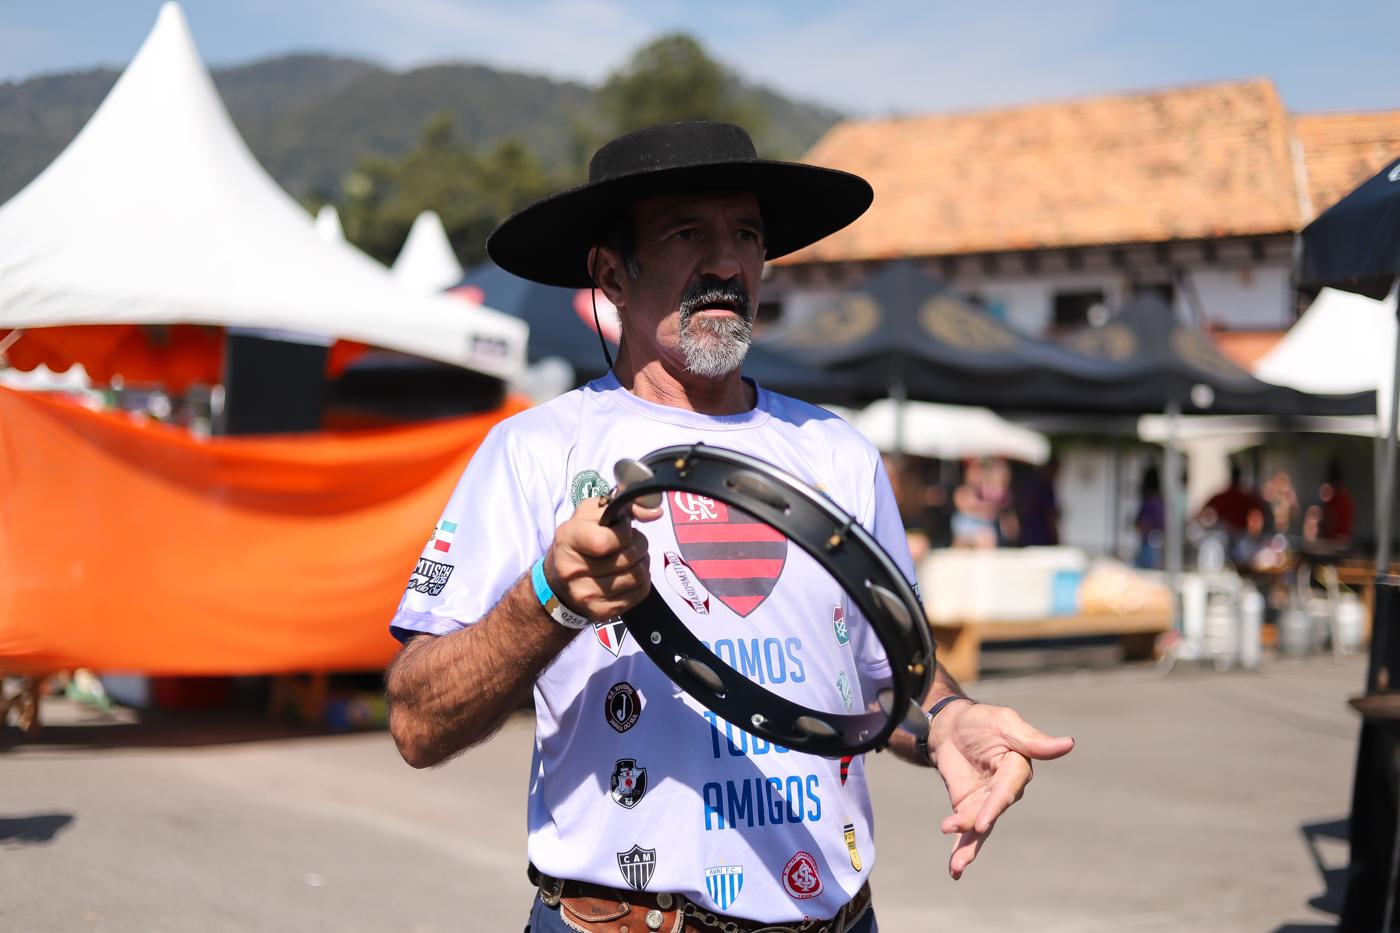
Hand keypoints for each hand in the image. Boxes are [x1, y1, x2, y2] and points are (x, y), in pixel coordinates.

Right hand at [544, 496, 662, 620]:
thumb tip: (656, 512)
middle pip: (628, 558)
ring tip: (633, 557)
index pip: (606, 541)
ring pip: (638, 575)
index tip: (623, 528)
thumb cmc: (579, 540)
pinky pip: (640, 592)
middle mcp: (573, 570)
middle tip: (633, 542)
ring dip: (643, 562)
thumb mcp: (592, 513)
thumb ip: (625, 506)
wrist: (558, 581)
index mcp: (568, 539)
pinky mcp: (601, 611)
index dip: (624, 533)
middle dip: (639, 545)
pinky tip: (630, 573)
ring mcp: (586, 594)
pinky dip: (642, 580)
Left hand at [931, 701, 1073, 879]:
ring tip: (958, 865)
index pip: (1009, 789)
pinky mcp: (970, 809)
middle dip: (981, 824)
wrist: (949, 727)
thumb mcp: (1004, 723)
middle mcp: (1006, 790)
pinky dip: (960, 849)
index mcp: (1017, 768)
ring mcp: (987, 802)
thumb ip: (1032, 740)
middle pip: (995, 811)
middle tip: (969, 833)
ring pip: (982, 828)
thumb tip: (1069, 743)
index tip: (982, 821)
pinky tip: (956, 869)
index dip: (996, 804)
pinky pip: (967, 832)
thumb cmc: (981, 721)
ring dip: (969, 846)